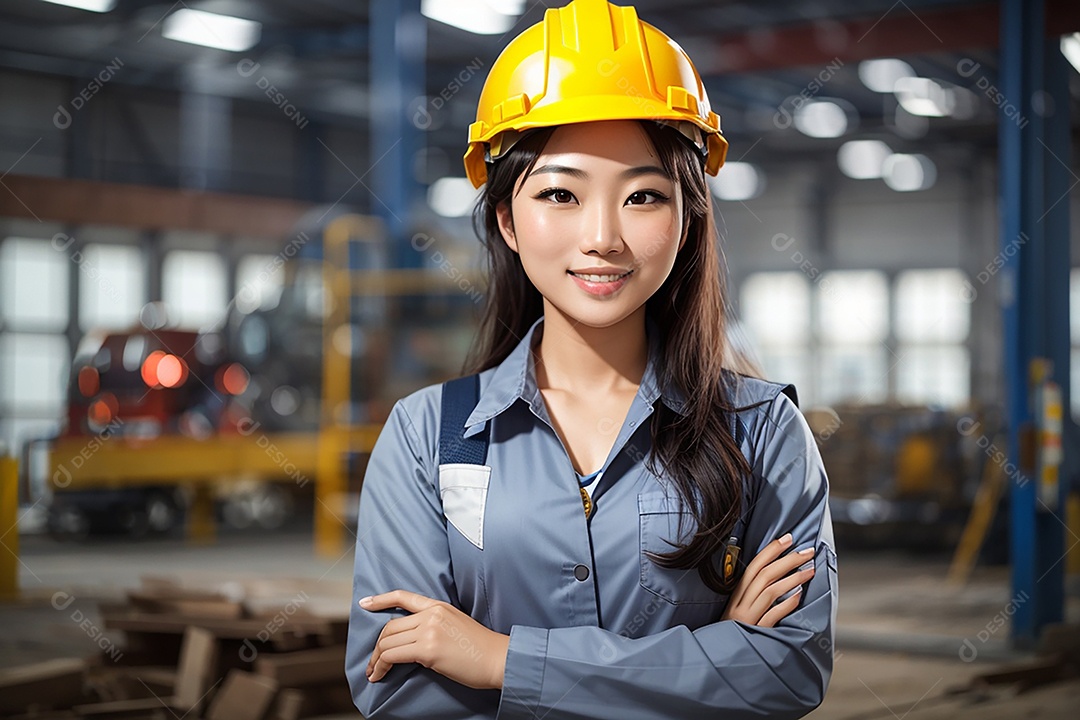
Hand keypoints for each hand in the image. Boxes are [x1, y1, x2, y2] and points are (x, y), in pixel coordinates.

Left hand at [360, 590, 510, 689]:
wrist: (498, 659)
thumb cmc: (481, 649)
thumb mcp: (456, 625)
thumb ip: (434, 625)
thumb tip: (413, 641)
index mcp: (439, 606)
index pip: (404, 597)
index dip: (381, 599)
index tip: (365, 603)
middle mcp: (431, 615)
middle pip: (390, 627)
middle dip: (377, 646)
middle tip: (372, 662)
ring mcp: (429, 631)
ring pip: (387, 642)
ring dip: (376, 660)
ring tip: (374, 672)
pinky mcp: (428, 650)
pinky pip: (392, 656)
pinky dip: (380, 666)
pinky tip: (379, 675)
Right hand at [721, 532, 815, 626]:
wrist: (718, 660)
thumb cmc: (733, 635)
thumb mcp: (737, 612)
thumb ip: (752, 597)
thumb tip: (775, 577)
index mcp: (736, 596)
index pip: (753, 566)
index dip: (771, 550)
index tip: (788, 538)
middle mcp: (740, 604)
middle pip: (764, 575)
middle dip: (787, 559)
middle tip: (807, 551)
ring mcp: (747, 618)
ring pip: (770, 591)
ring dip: (792, 578)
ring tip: (810, 570)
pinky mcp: (754, 633)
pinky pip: (772, 615)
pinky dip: (786, 604)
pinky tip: (799, 596)